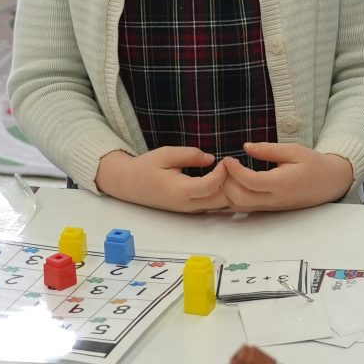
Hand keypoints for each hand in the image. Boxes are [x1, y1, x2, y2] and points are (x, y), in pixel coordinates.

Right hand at [95, 146, 230, 214]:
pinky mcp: (192, 208)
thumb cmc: (146, 168)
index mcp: (179, 191)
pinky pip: (215, 204)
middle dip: (231, 183)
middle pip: (221, 200)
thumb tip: (211, 158)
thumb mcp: (165, 154)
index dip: (222, 173)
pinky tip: (225, 178)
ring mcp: (191, 209)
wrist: (130, 185)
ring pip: (221, 205)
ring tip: (230, 170)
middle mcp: (187, 204)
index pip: (210, 186)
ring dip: (229, 190)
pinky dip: (224, 193)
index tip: (226, 159)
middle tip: (233, 164)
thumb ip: (189, 155)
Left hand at [218, 143, 353, 213]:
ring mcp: (271, 207)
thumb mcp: (294, 150)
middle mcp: (275, 199)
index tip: (228, 158)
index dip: (235, 171)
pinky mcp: (268, 209)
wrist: (330, 183)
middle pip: (240, 198)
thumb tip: (246, 147)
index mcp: (283, 183)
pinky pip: (245, 207)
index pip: (251, 182)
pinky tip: (233, 182)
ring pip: (239, 206)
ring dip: (228, 191)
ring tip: (228, 173)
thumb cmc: (314, 164)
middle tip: (226, 164)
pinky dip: (233, 197)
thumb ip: (269, 150)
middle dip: (226, 182)